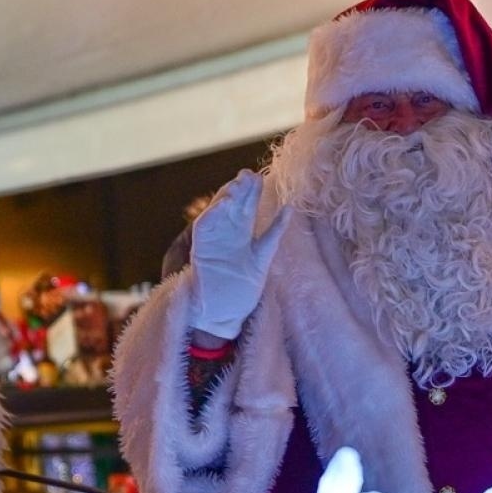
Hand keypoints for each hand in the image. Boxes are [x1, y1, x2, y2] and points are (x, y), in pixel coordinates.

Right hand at [190, 170, 288, 340]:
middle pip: (233, 207)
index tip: (262, 178)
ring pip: (218, 213)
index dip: (253, 194)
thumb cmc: (241, 291)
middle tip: (250, 176)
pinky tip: (223, 203)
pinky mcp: (201, 250)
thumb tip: (290, 208)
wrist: (224, 316)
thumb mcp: (263, 258)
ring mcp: (213, 241)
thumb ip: (273, 233)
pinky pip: (204, 228)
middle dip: (241, 191)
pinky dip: (213, 214)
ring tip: (238, 184)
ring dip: (226, 197)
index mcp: (241, 236)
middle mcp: (226, 235)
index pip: (246, 209)